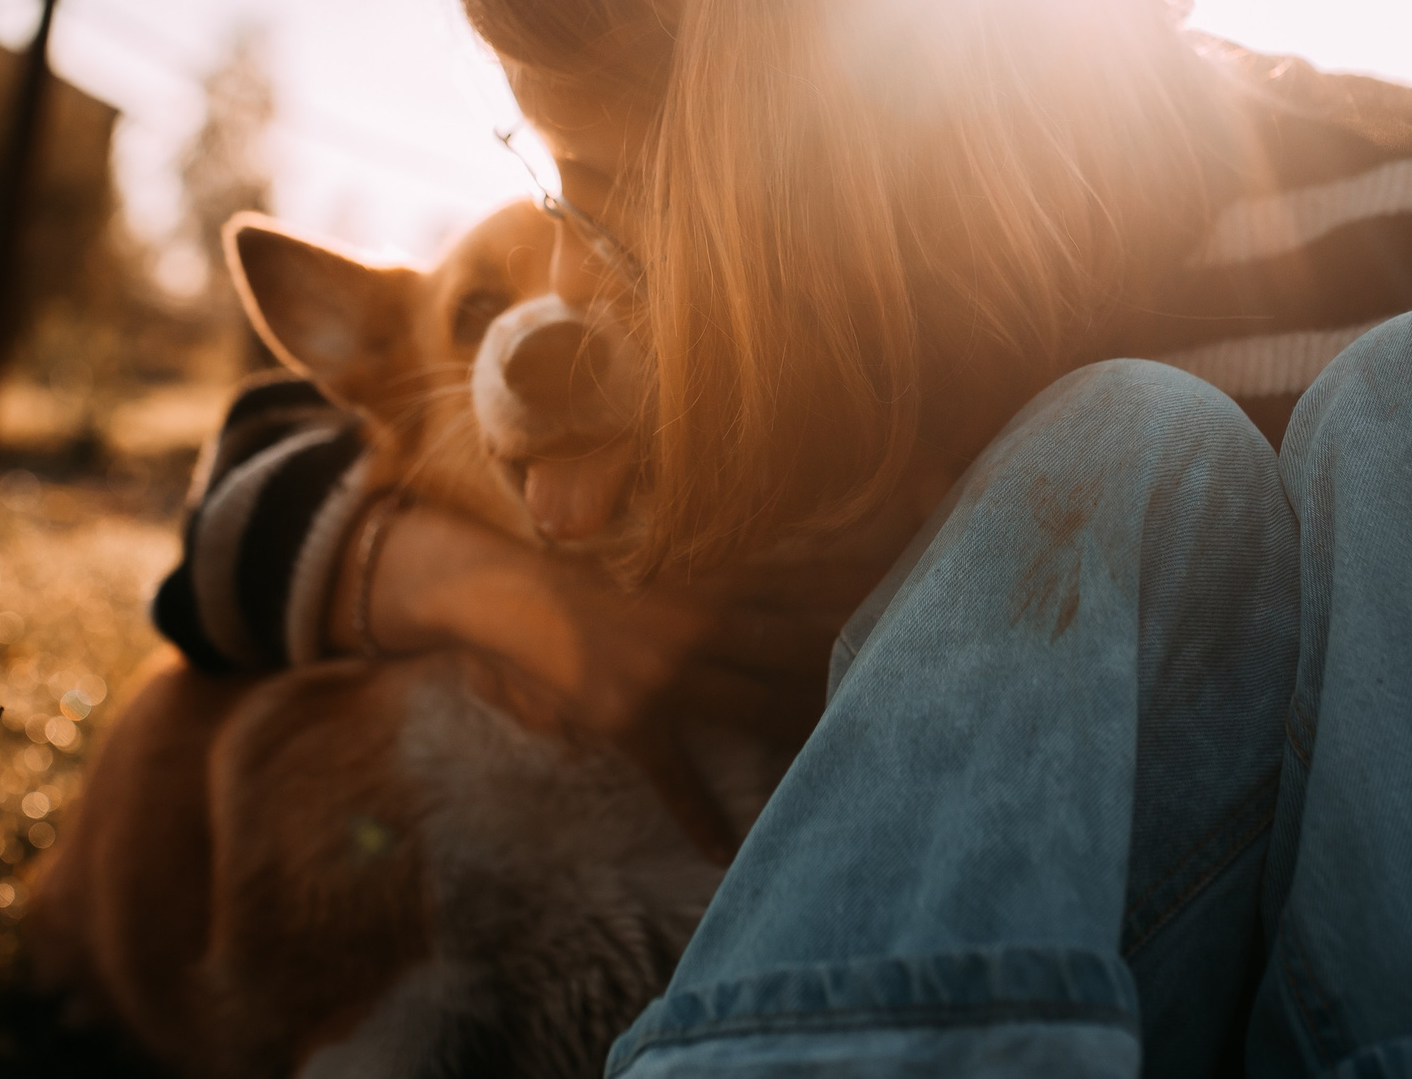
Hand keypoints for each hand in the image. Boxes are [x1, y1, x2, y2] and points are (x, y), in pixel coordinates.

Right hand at [342, 508, 857, 859]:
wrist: (505, 593)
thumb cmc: (584, 569)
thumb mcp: (656, 560)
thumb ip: (715, 570)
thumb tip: (780, 580)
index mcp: (708, 579)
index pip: (800, 584)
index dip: (852, 590)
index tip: (903, 589)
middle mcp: (698, 625)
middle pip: (796, 648)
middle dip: (847, 662)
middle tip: (905, 680)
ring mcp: (667, 676)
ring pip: (757, 709)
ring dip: (802, 731)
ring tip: (849, 756)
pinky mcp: (631, 720)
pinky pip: (675, 778)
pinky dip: (701, 817)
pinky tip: (726, 852)